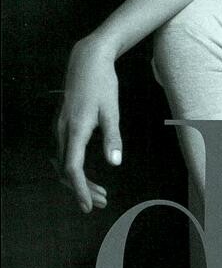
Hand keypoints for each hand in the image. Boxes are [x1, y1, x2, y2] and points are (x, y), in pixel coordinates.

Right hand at [56, 36, 121, 211]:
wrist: (87, 61)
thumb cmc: (102, 84)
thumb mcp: (112, 111)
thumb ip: (113, 138)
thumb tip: (115, 163)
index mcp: (76, 129)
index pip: (73, 168)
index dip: (80, 189)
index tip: (88, 206)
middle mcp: (63, 131)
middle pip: (67, 171)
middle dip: (83, 190)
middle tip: (103, 203)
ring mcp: (60, 128)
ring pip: (64, 164)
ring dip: (80, 182)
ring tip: (101, 194)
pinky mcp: (63, 126)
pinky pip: (65, 155)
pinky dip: (76, 170)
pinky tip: (89, 177)